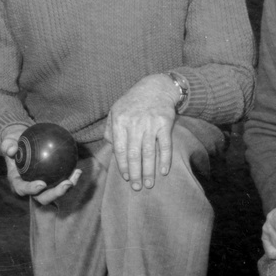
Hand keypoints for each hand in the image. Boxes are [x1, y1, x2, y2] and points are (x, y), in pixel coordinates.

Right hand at [0, 125, 80, 204]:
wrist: (21, 146)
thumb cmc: (14, 143)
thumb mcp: (8, 141)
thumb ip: (7, 145)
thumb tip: (11, 149)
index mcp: (17, 182)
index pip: (23, 189)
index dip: (32, 190)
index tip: (42, 184)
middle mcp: (30, 188)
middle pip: (43, 197)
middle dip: (55, 194)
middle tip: (66, 183)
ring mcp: (42, 187)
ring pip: (55, 192)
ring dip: (67, 187)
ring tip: (76, 174)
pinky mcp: (51, 182)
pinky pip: (61, 182)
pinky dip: (70, 178)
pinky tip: (78, 169)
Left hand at [104, 74, 179, 190]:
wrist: (156, 88)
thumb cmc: (133, 102)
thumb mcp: (116, 110)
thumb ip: (110, 129)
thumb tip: (112, 147)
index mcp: (120, 121)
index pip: (120, 149)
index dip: (122, 166)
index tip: (126, 178)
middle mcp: (135, 123)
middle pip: (134, 154)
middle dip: (135, 173)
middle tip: (137, 188)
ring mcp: (151, 123)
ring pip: (149, 152)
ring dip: (149, 171)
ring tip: (149, 184)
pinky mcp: (165, 123)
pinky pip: (165, 145)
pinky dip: (165, 159)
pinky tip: (163, 172)